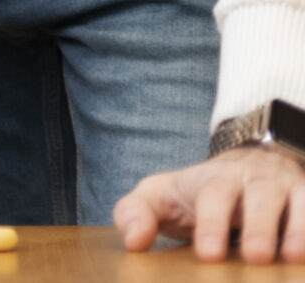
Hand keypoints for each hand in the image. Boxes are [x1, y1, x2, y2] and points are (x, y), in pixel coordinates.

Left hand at [116, 146, 304, 263]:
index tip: (209, 254)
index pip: (212, 196)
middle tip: (255, 258)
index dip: (211, 224)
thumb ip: (135, 213)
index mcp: (213, 180)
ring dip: (297, 230)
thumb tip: (134, 242)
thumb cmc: (196, 192)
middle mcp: (254, 180)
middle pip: (259, 196)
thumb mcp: (160, 196)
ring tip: (292, 259)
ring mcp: (287, 188)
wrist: (247, 163)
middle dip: (259, 227)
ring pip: (297, 201)